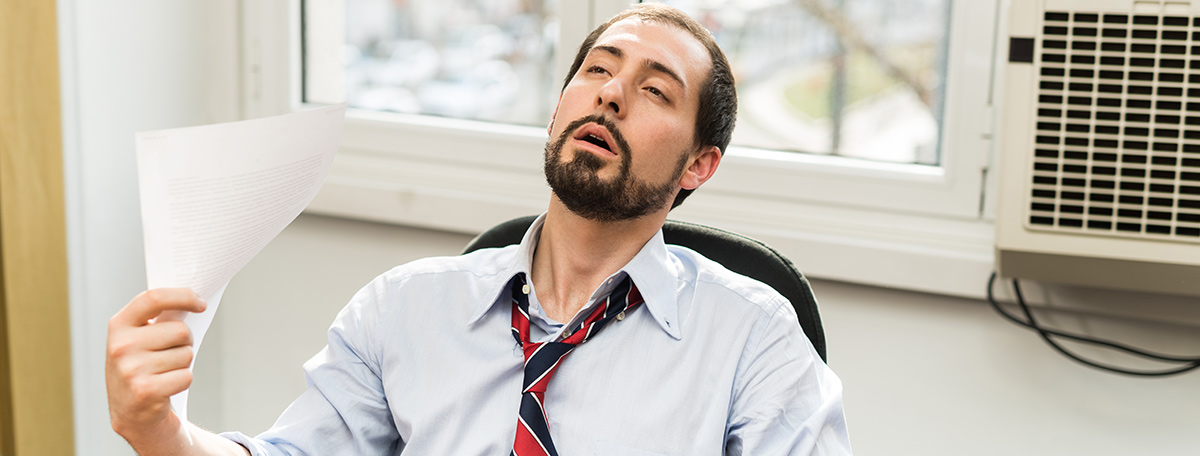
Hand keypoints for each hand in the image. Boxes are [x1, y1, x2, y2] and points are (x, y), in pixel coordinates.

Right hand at [106, 288, 205, 442]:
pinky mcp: (146, 391)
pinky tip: (166, 387)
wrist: (130, 412)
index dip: (183, 296)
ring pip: (186, 354)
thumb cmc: (140, 368)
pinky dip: (183, 380)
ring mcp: (131, 369)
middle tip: (171, 353)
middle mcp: (121, 346)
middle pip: (180, 330)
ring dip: (183, 363)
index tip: (201, 304)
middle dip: (185, 341)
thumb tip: (192, 299)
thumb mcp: (137, 339)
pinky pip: (186, 376)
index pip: (153, 298)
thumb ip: (157, 318)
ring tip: (163, 371)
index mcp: (118, 325)